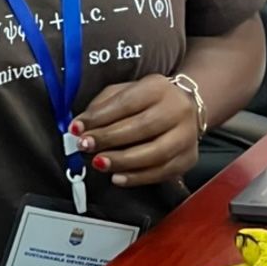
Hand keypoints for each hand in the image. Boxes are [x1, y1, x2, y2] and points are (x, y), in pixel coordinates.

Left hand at [72, 76, 201, 189]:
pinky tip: (117, 177)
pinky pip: (161, 172)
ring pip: (154, 153)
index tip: (77, 128)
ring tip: (99, 163)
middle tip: (85, 147)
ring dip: (122, 161)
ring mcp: (186, 136)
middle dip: (109, 139)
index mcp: (159, 87)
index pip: (127, 102)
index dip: (100, 117)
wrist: (187, 109)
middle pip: (142, 127)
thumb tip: (80, 126)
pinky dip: (137, 178)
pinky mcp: (188, 158)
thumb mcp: (125, 92)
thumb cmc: (148, 102)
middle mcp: (178, 109)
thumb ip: (103, 106)